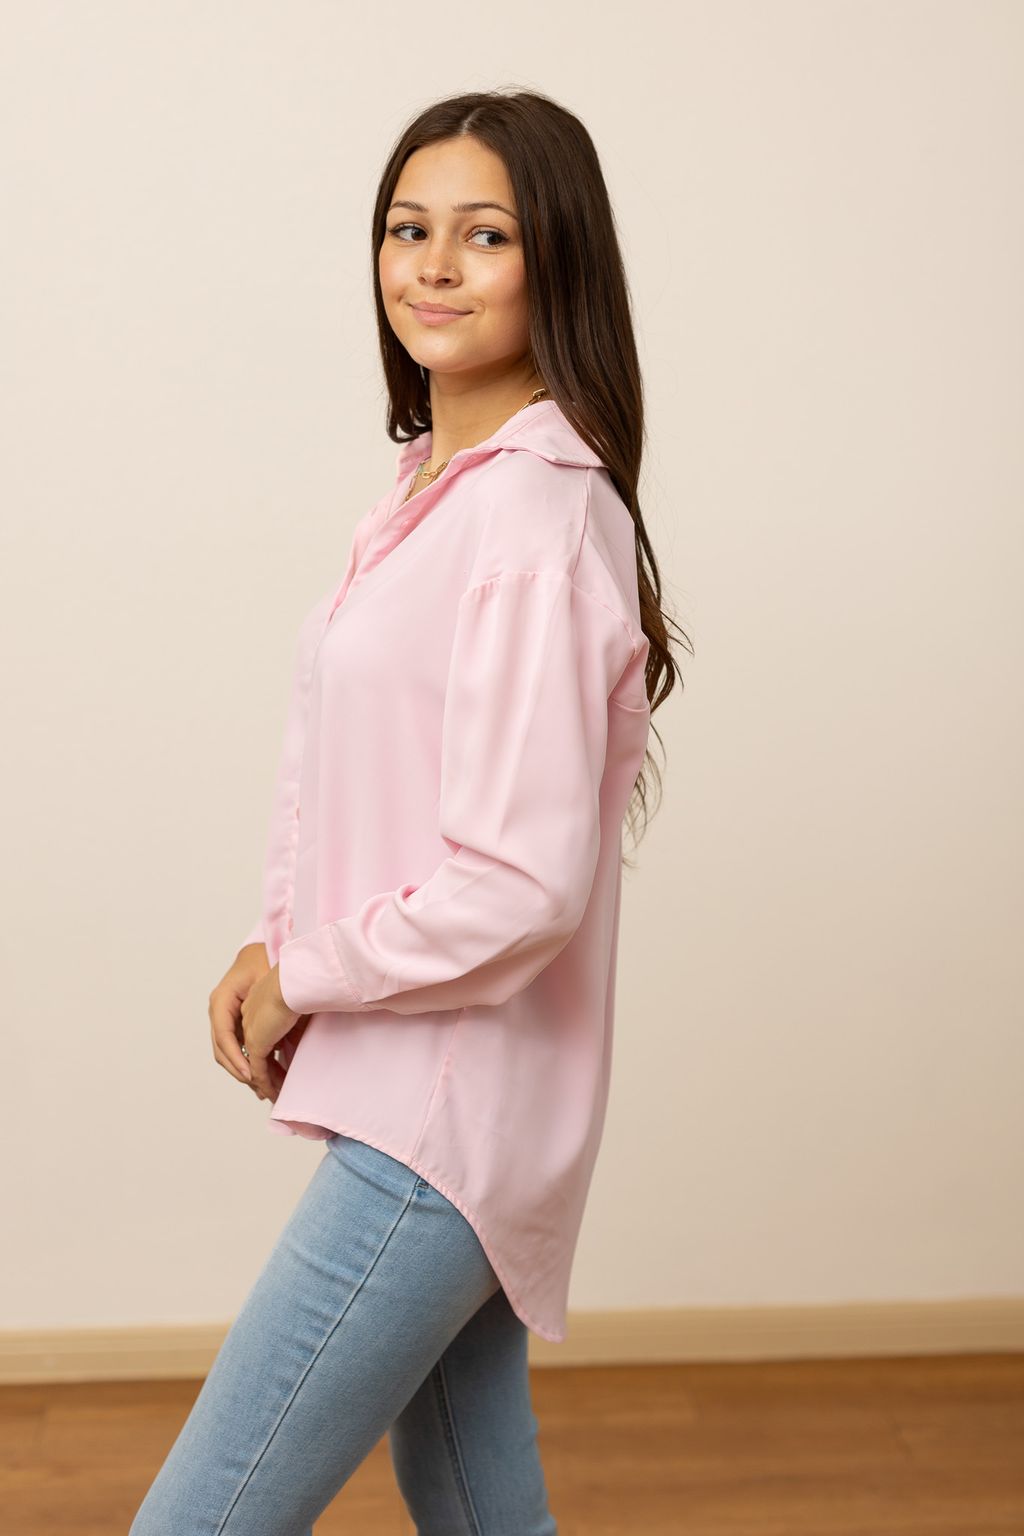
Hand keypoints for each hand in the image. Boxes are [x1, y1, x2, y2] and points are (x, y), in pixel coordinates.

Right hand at [209, 943, 269, 1090]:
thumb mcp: (262, 976)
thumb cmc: (262, 958)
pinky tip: (264, 1076)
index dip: (235, 1057)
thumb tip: (268, 1031)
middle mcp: (219, 1011)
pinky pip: (238, 1047)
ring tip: (265, 1089)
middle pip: (223, 1050)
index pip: (223, 1036)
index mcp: (221, 1000)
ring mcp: (225, 1018)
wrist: (262, 951)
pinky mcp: (236, 1023)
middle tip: (261, 1089)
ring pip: (229, 1053)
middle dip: (241, 1071)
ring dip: (245, 1072)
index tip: (250, 1074)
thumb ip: (262, 1001)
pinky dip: (249, 1063)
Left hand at [239, 961, 302, 1101]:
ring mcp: (249, 1032)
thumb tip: (294, 1045)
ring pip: (251, 1064)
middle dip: (261, 1072)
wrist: (295, 982)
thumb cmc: (302, 987)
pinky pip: (257, 1070)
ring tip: (276, 1094)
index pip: (257, 1035)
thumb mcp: (296, 1009)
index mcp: (255, 1005)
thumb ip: (293, 1028)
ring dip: (264, 1082)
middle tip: (272, 1087)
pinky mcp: (255, 1043)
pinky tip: (274, 1092)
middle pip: (250, 1052)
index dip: (265, 1053)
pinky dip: (265, 1083)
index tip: (277, 1066)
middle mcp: (248, 1019)